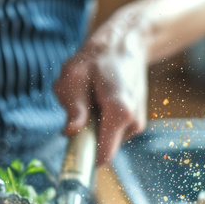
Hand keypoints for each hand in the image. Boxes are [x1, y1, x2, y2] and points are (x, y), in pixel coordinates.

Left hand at [54, 10, 149, 164]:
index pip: (102, 156)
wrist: (126, 44)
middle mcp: (132, 123)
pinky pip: (110, 132)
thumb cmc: (97, 58)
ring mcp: (135, 124)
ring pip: (105, 140)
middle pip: (101, 149)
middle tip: (78, 108)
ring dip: (92, 126)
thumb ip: (74, 107)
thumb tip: (70, 132)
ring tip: (90, 98)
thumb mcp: (75, 76)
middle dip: (85, 136)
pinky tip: (100, 99)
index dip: (83, 158)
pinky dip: (101, 121)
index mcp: (119, 113)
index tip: (69, 152)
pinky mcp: (133, 122)